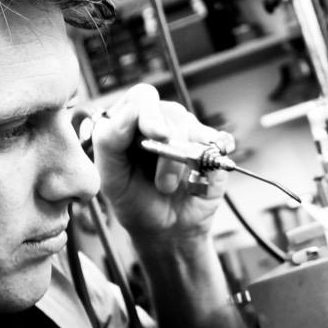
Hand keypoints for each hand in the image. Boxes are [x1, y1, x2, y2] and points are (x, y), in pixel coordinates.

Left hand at [91, 84, 231, 240]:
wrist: (165, 229)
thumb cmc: (134, 201)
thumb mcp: (111, 178)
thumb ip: (108, 143)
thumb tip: (129, 111)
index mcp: (133, 122)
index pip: (142, 98)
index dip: (148, 111)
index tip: (154, 133)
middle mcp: (163, 121)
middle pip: (172, 112)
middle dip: (169, 140)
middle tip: (163, 172)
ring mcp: (189, 134)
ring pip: (193, 129)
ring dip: (180, 161)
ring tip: (167, 187)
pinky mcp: (212, 149)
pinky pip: (219, 142)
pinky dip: (214, 154)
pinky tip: (202, 171)